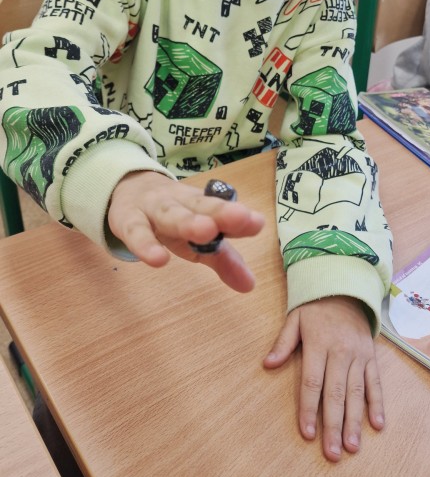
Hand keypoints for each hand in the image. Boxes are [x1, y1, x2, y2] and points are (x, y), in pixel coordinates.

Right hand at [108, 171, 264, 292]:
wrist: (124, 190)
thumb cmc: (169, 218)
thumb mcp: (194, 239)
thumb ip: (222, 259)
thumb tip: (250, 286)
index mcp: (199, 204)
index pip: (220, 209)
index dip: (238, 218)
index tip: (257, 223)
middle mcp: (179, 201)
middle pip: (199, 205)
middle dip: (219, 212)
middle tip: (241, 217)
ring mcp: (151, 208)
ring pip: (169, 212)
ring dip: (187, 221)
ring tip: (206, 231)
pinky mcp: (126, 219)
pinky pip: (135, 231)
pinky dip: (145, 244)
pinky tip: (157, 259)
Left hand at [264, 296, 383, 460]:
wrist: (345, 291)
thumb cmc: (315, 309)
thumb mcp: (294, 319)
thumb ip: (282, 343)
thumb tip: (267, 364)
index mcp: (318, 344)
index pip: (312, 382)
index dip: (308, 409)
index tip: (307, 433)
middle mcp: (340, 352)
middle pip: (335, 394)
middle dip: (333, 425)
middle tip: (332, 453)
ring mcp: (358, 356)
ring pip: (356, 393)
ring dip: (354, 422)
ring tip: (352, 447)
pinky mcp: (371, 357)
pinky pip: (375, 383)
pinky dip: (377, 404)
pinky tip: (377, 425)